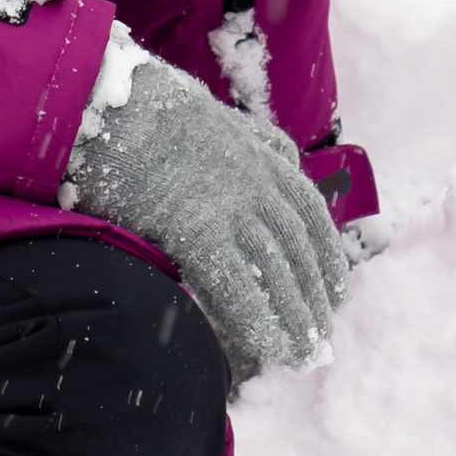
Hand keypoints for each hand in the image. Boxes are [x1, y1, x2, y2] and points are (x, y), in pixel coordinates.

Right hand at [66, 52, 351, 385]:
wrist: (117, 100)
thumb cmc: (155, 107)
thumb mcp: (222, 115)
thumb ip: (256, 139)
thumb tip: (280, 152)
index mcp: (264, 157)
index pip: (310, 215)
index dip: (327, 257)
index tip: (338, 291)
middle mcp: (258, 184)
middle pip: (299, 251)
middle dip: (315, 298)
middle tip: (323, 336)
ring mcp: (232, 208)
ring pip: (276, 274)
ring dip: (295, 319)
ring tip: (303, 356)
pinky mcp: (199, 230)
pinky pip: (237, 285)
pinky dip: (257, 320)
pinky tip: (269, 348)